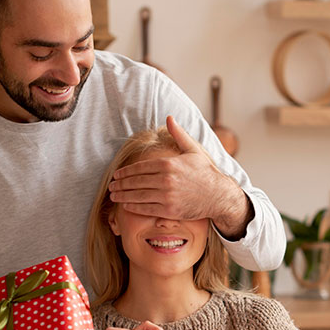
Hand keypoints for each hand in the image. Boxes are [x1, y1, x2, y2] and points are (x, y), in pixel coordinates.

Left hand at [109, 116, 250, 238]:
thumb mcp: (193, 150)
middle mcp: (166, 179)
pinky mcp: (170, 210)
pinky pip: (146, 208)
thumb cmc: (205, 172)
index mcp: (169, 163)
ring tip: (114, 196)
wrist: (218, 195)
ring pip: (138, 195)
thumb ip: (179, 134)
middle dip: (121, 184)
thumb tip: (169, 118)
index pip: (140, 167)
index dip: (126, 171)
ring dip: (123, 195)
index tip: (117, 174)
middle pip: (136, 181)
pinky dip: (133, 207)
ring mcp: (167, 196)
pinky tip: (125, 205)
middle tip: (111, 185)